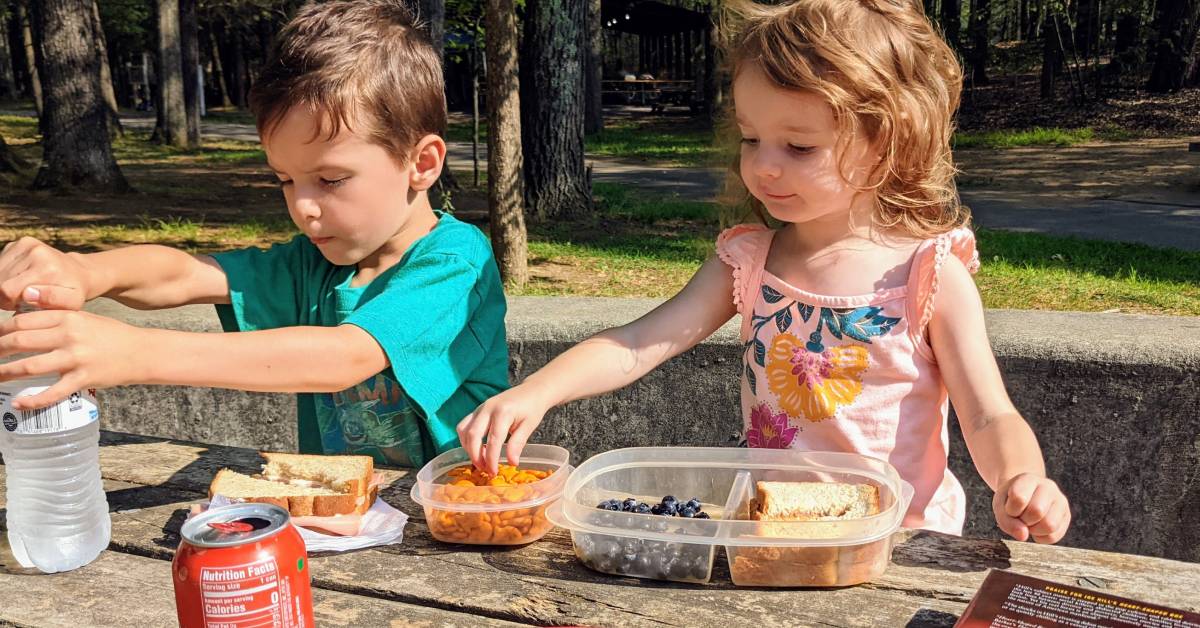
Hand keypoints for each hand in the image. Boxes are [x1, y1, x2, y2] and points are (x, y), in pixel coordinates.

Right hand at [0, 237, 91, 310]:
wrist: (79, 272)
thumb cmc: (72, 292)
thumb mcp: (71, 302)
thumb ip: (51, 300)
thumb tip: (27, 294)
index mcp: (47, 269)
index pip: (7, 290)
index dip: (7, 302)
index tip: (17, 305)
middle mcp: (36, 252)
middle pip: (0, 280)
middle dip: (5, 293)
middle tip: (20, 298)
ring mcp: (27, 244)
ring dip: (4, 283)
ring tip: (20, 289)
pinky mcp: (21, 242)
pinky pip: (1, 262)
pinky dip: (6, 274)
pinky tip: (19, 278)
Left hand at [0, 309, 146, 408]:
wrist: (143, 352)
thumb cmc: (112, 336)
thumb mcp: (84, 319)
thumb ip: (56, 319)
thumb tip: (21, 325)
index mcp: (67, 317)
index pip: (23, 321)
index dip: (0, 330)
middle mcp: (69, 335)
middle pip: (20, 341)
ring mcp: (76, 358)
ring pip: (30, 366)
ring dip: (5, 373)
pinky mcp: (84, 379)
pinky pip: (53, 392)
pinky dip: (33, 400)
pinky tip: (19, 403)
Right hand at [457, 384, 552, 474]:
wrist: (531, 391)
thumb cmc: (532, 408)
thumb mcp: (529, 426)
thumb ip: (518, 444)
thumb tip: (511, 463)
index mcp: (503, 412)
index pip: (493, 440)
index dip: (491, 459)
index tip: (493, 472)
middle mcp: (487, 408)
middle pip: (472, 435)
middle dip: (476, 456)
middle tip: (484, 469)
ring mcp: (480, 408)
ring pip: (464, 430)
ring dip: (468, 448)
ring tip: (481, 460)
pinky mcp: (477, 410)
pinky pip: (464, 425)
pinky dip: (466, 439)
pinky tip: (478, 448)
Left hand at [993, 473, 1070, 543]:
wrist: (1023, 496)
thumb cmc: (1009, 501)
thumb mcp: (1000, 507)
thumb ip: (1006, 521)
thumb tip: (1024, 536)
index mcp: (1028, 479)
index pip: (1019, 499)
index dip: (1010, 510)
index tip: (1009, 508)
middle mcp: (1048, 487)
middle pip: (1037, 511)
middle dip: (1023, 520)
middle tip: (1020, 517)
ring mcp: (1060, 501)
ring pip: (1050, 525)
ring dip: (1033, 531)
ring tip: (1028, 523)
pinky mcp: (1066, 516)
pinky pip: (1054, 536)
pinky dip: (1041, 538)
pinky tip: (1036, 529)